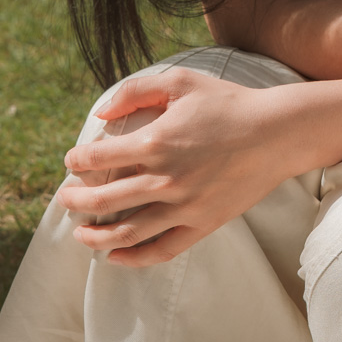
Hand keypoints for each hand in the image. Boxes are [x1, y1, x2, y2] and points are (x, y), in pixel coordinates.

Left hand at [57, 69, 301, 266]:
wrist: (276, 133)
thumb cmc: (228, 103)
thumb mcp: (179, 82)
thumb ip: (134, 92)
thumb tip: (99, 115)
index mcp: (155, 142)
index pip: (97, 160)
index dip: (76, 162)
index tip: (71, 162)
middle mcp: (165, 179)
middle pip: (103, 200)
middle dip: (75, 202)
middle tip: (64, 200)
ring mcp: (184, 207)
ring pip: (126, 232)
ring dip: (96, 236)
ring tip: (80, 235)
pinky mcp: (203, 224)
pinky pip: (162, 250)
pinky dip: (134, 258)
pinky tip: (115, 257)